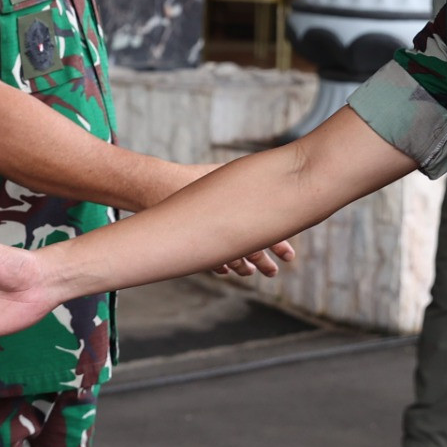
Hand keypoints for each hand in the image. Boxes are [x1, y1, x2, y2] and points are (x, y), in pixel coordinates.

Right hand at [158, 164, 295, 277]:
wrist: (157, 189)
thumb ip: (241, 182)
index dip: (280, 247)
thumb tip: (263, 177)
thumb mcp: (221, 174)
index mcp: (241, 214)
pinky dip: (221, 265)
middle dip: (265, 263)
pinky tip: (226, 269)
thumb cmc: (190, 178)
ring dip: (243, 267)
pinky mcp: (195, 247)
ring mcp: (211, 242)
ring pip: (233, 261)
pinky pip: (211, 261)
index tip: (289, 256)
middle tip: (273, 272)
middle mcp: (228, 231)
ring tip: (249, 272)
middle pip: (254, 252)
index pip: (269, 235)